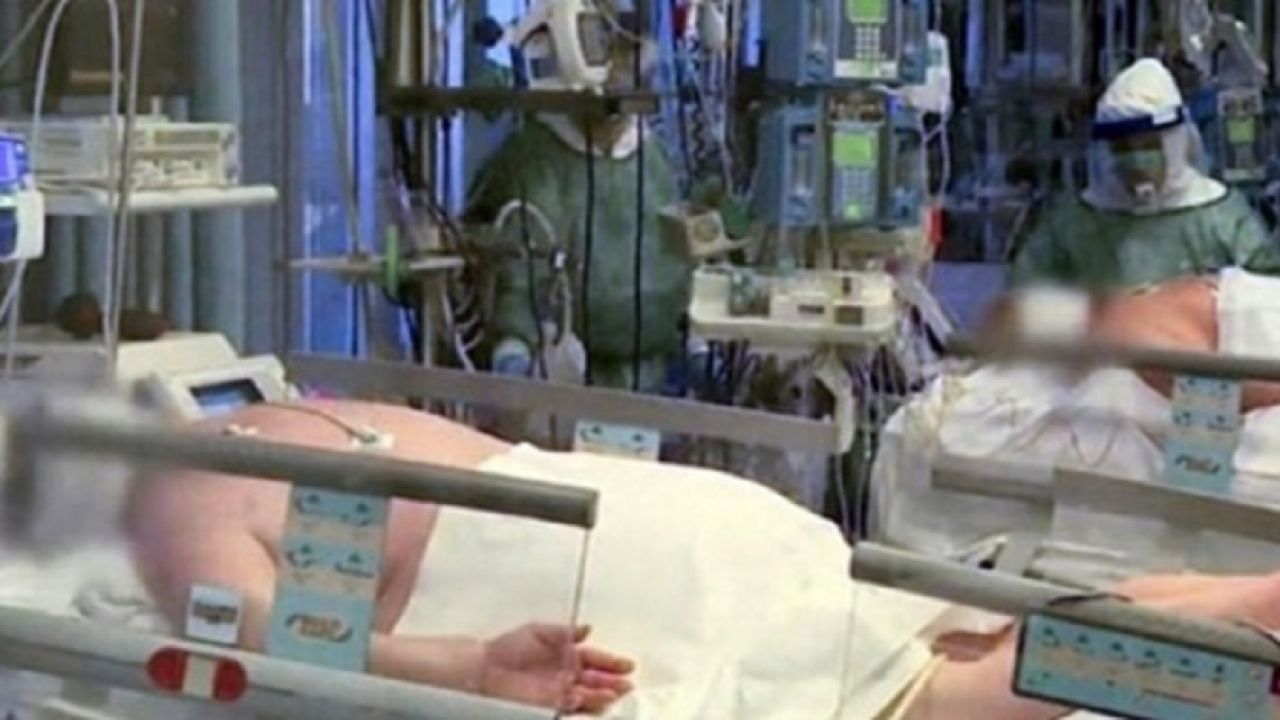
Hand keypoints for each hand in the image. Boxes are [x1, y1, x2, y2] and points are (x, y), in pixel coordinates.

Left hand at [480, 624, 634, 714]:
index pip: (595, 659)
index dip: (611, 662)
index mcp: (566, 654)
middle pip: (596, 680)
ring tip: (615, 693)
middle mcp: (566, 674)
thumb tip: (588, 628)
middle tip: (627, 684)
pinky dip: (585, 706)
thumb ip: (565, 632)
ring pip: (588, 696)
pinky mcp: (550, 706)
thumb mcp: (538, 631)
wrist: (484, 670)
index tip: (627, 665)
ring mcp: (559, 692)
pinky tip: (593, 703)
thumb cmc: (507, 648)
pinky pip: (573, 708)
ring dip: (603, 695)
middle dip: (613, 682)